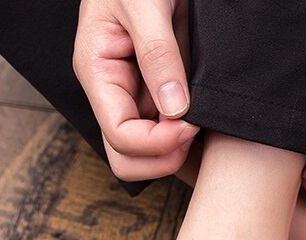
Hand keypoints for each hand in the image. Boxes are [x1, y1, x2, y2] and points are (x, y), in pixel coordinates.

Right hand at [73, 0, 198, 181]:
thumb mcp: (144, 3)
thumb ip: (158, 53)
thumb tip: (175, 109)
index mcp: (98, 73)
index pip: (121, 137)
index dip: (157, 142)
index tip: (190, 124)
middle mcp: (113, 94)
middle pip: (127, 159)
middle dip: (163, 158)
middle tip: (195, 133)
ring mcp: (135, 98)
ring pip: (148, 155)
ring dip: (175, 153)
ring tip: (202, 126)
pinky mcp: (157, 96)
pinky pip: (168, 134)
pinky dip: (187, 140)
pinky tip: (207, 124)